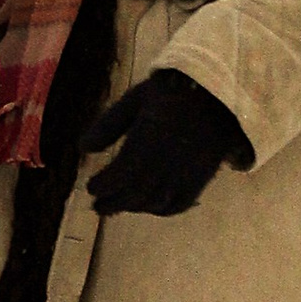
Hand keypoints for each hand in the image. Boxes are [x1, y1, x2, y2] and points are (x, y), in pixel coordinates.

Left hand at [81, 72, 252, 220]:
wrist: (217, 91)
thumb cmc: (171, 91)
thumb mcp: (134, 100)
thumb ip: (108, 126)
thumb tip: (82, 149)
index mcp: (146, 141)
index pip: (119, 175)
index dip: (103, 185)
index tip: (90, 187)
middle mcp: (166, 163)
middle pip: (135, 193)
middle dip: (114, 202)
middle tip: (98, 206)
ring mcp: (186, 173)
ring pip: (156, 201)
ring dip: (135, 207)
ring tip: (120, 207)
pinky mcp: (203, 177)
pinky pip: (182, 203)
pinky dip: (163, 210)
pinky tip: (151, 207)